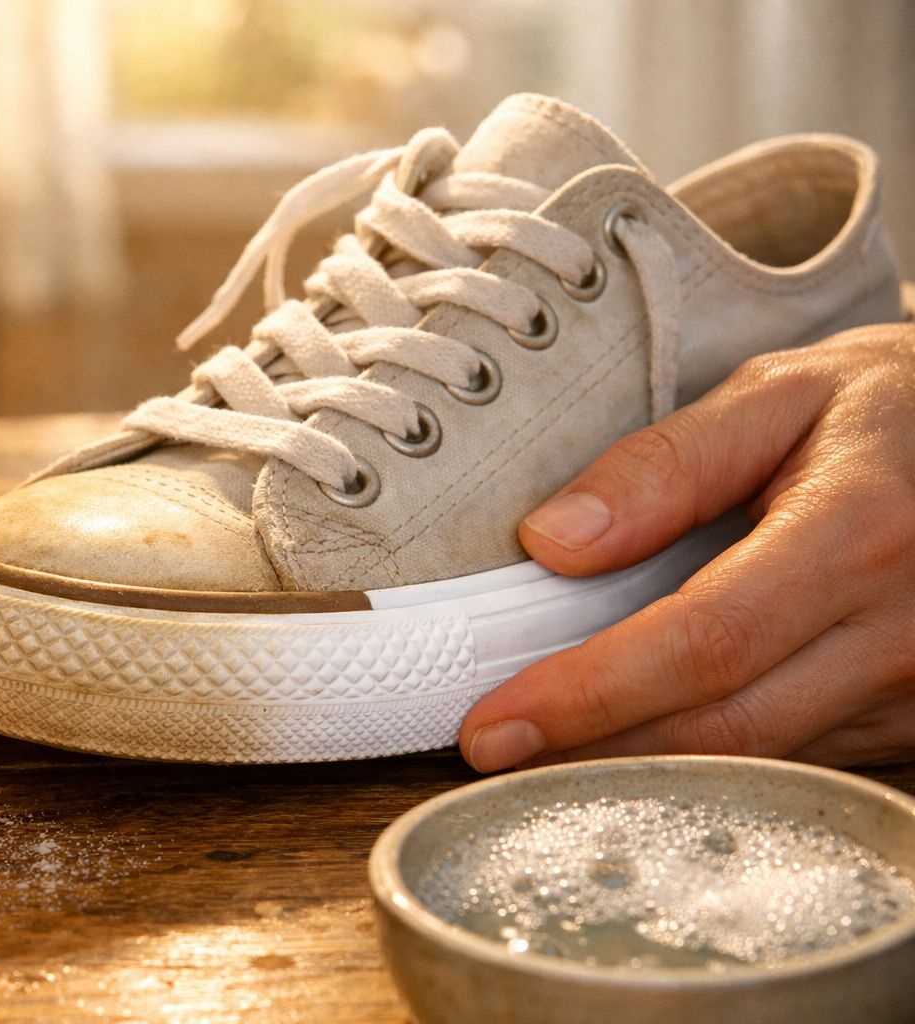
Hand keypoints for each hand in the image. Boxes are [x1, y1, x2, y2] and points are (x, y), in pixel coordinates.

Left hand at [460, 322, 914, 771]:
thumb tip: (553, 540)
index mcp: (859, 531)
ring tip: (544, 751)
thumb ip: (665, 464)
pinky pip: (796, 760)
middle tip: (493, 751)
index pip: (700, 643)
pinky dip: (706, 760)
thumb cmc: (890, 409)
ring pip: (757, 762)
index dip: (589, 695)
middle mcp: (902, 629)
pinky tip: (637, 742)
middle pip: (724, 729)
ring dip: (641, 767)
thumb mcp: (780, 393)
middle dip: (593, 752)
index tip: (493, 723)